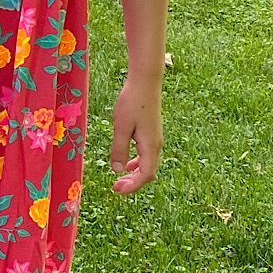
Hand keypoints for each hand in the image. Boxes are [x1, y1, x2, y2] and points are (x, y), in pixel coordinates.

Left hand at [109, 76, 161, 194]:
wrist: (146, 82)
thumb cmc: (132, 102)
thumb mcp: (121, 127)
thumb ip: (119, 149)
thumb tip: (117, 170)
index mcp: (150, 146)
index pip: (146, 175)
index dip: (133, 186)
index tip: (118, 190)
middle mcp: (156, 145)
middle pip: (148, 172)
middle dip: (133, 183)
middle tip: (116, 188)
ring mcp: (155, 138)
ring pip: (148, 164)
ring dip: (134, 174)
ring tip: (119, 179)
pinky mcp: (152, 132)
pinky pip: (146, 154)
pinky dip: (137, 162)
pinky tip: (126, 162)